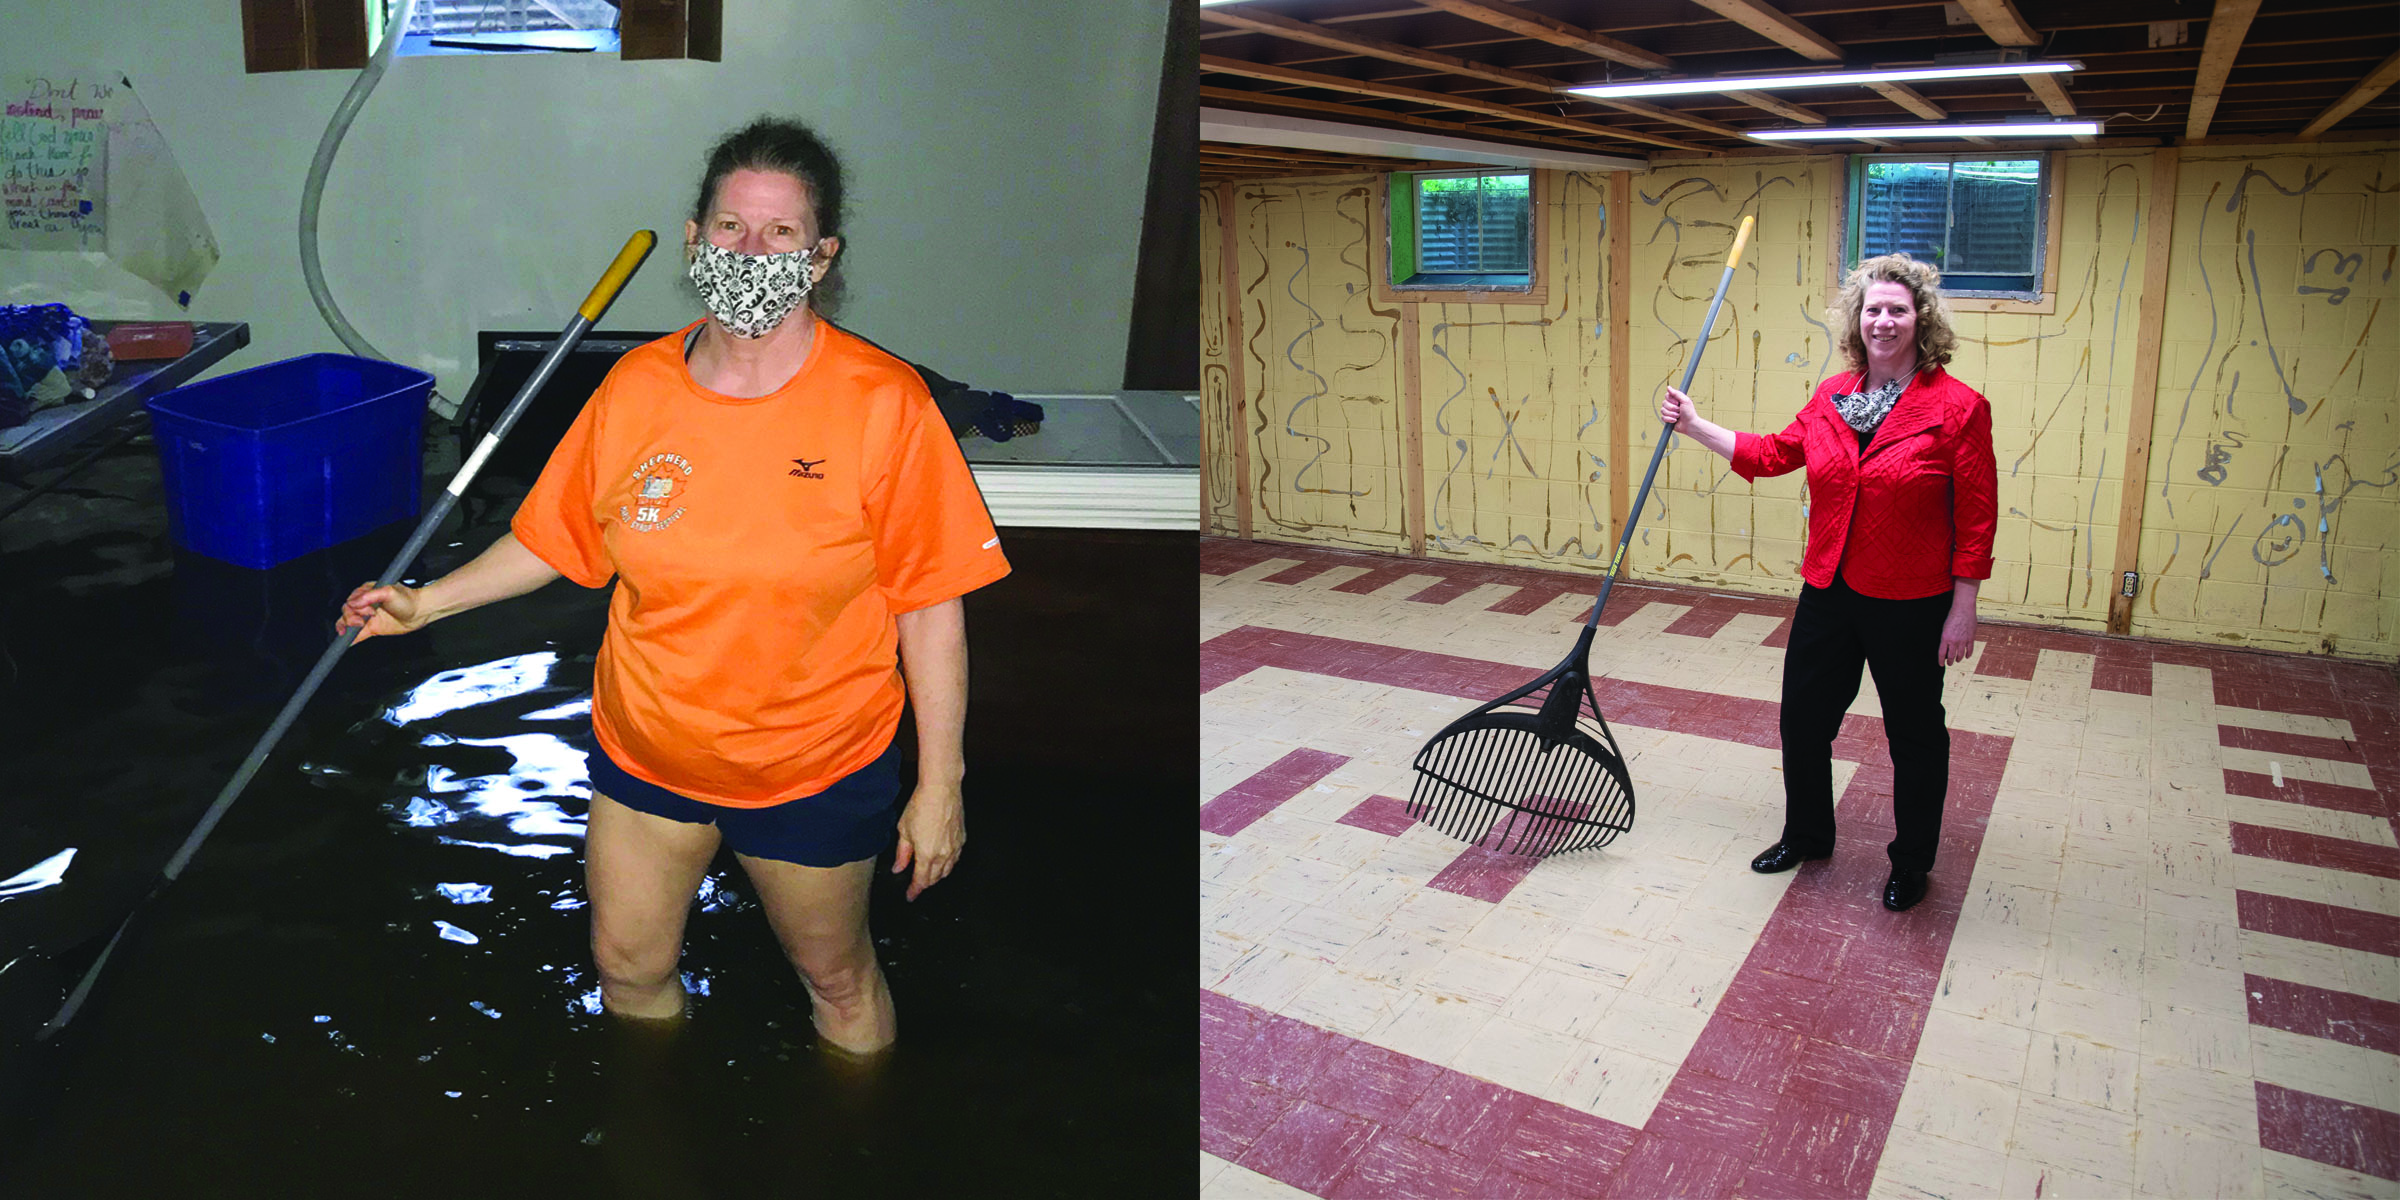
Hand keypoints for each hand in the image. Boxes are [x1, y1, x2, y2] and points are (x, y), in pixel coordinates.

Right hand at [335, 580, 429, 643]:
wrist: (421, 612)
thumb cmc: (408, 599)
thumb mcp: (389, 592)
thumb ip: (370, 596)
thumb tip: (353, 602)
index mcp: (367, 592)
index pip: (351, 600)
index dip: (354, 606)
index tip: (366, 610)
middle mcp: (365, 604)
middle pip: (347, 611)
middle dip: (351, 616)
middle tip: (363, 620)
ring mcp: (368, 617)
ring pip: (348, 622)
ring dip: (347, 626)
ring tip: (359, 626)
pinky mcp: (372, 628)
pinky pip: (357, 634)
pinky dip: (350, 638)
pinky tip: (347, 641)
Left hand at [891, 782, 962, 900]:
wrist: (942, 788)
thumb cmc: (921, 805)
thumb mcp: (904, 829)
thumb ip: (902, 853)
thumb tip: (899, 868)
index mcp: (927, 855)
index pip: (921, 881)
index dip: (914, 891)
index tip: (910, 896)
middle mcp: (943, 855)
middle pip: (935, 878)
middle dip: (925, 883)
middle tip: (916, 884)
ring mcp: (955, 848)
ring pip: (947, 871)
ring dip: (937, 876)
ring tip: (929, 875)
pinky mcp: (962, 839)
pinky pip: (955, 859)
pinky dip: (948, 864)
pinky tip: (942, 861)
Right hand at [1659, 386, 1696, 427]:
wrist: (1690, 424)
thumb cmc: (1689, 412)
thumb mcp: (1685, 400)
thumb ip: (1676, 393)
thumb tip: (1668, 387)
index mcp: (1675, 399)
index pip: (1667, 395)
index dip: (1671, 400)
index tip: (1678, 403)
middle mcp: (1671, 405)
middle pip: (1664, 403)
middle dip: (1672, 408)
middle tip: (1679, 411)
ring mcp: (1668, 412)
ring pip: (1663, 410)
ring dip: (1672, 414)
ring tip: (1678, 416)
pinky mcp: (1667, 419)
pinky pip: (1663, 417)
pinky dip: (1670, 419)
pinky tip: (1675, 420)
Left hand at [1938, 603, 1975, 666]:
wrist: (1963, 609)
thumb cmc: (1952, 616)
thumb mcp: (1944, 627)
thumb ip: (1945, 638)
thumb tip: (1946, 646)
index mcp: (1945, 638)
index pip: (1942, 654)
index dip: (1941, 660)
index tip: (1941, 664)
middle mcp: (1954, 641)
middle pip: (1951, 656)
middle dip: (1950, 661)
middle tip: (1949, 664)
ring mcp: (1963, 640)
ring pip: (1960, 655)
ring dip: (1958, 659)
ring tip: (1957, 661)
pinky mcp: (1971, 638)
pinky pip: (1969, 650)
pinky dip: (1968, 654)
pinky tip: (1966, 656)